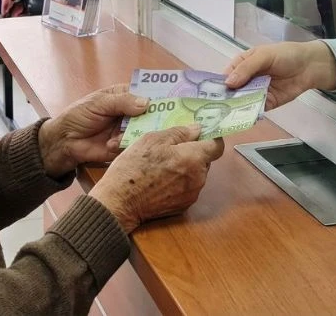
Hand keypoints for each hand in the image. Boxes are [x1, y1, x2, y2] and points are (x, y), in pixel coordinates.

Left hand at [38, 84, 148, 176]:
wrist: (65, 141)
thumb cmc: (79, 115)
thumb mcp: (99, 103)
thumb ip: (122, 102)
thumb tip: (146, 103)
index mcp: (125, 96)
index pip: (146, 93)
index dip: (158, 96)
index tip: (171, 100)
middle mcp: (130, 113)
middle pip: (150, 114)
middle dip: (153, 117)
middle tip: (156, 120)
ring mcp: (128, 129)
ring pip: (144, 130)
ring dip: (136, 132)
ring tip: (122, 133)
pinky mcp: (124, 146)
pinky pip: (133, 144)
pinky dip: (124, 144)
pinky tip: (111, 143)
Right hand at [89, 124, 224, 233]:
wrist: (119, 202)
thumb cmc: (133, 168)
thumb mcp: (152, 140)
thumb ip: (179, 133)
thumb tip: (197, 129)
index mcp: (193, 158)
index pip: (217, 145)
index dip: (210, 137)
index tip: (200, 133)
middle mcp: (198, 178)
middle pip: (205, 160)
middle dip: (193, 152)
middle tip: (171, 148)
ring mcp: (191, 194)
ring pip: (196, 174)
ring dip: (185, 167)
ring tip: (162, 165)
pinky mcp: (183, 206)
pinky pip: (187, 188)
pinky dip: (179, 182)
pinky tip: (160, 180)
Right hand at [224, 41, 335, 109]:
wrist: (309, 66)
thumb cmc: (285, 55)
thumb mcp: (263, 55)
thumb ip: (246, 68)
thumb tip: (228, 83)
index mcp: (242, 65)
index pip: (225, 76)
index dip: (216, 85)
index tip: (207, 96)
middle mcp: (246, 80)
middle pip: (231, 92)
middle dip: (223, 100)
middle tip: (213, 111)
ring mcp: (255, 93)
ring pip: (241, 103)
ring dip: (234, 109)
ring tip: (224, 118)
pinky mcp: (266, 103)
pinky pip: (254, 110)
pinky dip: (248, 115)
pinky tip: (241, 120)